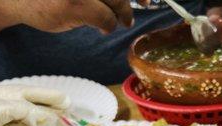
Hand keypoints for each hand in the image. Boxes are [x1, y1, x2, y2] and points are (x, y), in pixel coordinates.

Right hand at [14, 0, 137, 33]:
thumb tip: (132, 0)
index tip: (146, 1)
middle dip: (130, 4)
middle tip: (128, 18)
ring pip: (117, 1)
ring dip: (120, 14)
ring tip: (115, 21)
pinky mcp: (75, 4)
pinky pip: (107, 18)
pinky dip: (109, 25)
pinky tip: (101, 27)